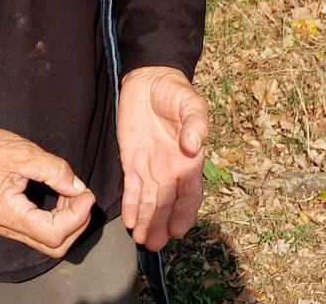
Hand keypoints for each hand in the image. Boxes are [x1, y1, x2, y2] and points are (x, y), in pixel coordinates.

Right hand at [0, 118, 96, 257]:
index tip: (86, 194)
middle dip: (76, 223)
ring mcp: (7, 226)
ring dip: (68, 222)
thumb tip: (78, 188)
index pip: (54, 233)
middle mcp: (7, 227)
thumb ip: (56, 171)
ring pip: (48, 242)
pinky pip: (39, 231)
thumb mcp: (25, 153)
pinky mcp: (8, 220)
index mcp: (9, 214)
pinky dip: (57, 219)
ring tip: (72, 194)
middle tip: (83, 196)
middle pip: (54, 246)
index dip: (78, 216)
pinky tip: (61, 198)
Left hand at [117, 66, 208, 250]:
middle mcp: (171, 169)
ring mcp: (151, 167)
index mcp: (189, 160)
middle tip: (154, 244)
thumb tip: (193, 144)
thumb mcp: (191, 104)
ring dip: (146, 221)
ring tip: (141, 240)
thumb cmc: (175, 92)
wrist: (149, 80)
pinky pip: (132, 188)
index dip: (184, 213)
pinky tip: (129, 221)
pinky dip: (131, 205)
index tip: (178, 230)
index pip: (190, 193)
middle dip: (161, 225)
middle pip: (167, 203)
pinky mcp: (132, 161)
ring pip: (149, 201)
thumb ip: (196, 124)